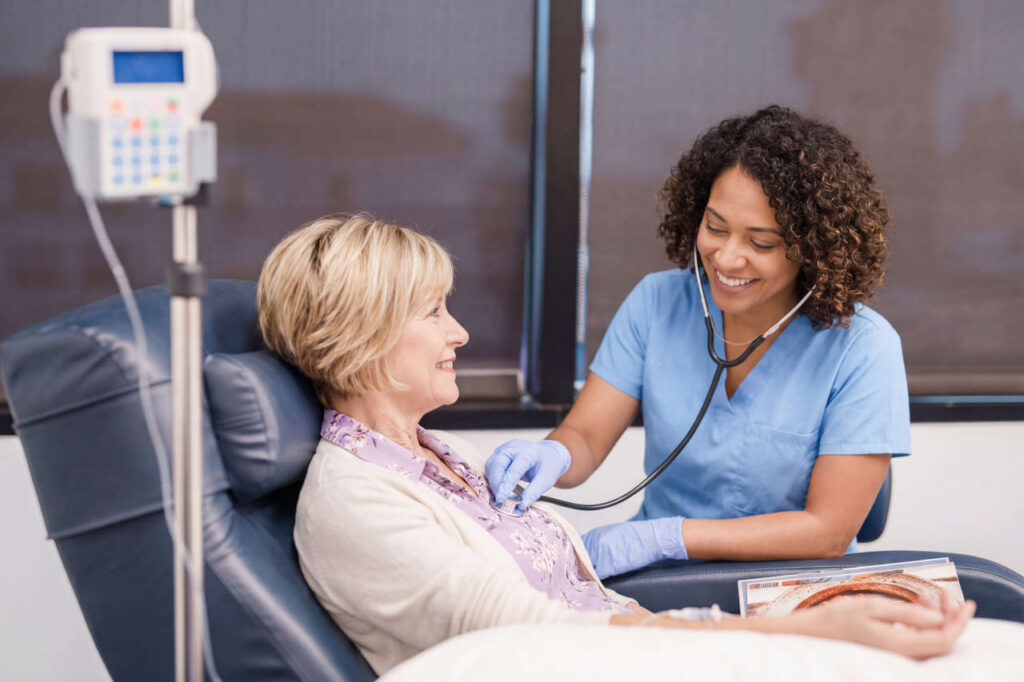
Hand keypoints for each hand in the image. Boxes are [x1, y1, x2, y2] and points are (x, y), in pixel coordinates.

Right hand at [485, 439, 570, 510]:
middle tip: (500, 499)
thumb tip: (521, 505)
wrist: (548, 454)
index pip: (515, 469)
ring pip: (491, 464)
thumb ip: (534, 492)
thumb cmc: (548, 466)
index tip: (501, 499)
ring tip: (501, 494)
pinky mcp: (499, 452)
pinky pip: (491, 465)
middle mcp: (515, 447)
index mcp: (529, 452)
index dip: (506, 485)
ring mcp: (505, 448)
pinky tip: (500, 487)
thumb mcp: (547, 480)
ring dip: (493, 481)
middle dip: (496, 483)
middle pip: (498, 463)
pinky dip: (493, 478)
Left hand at [582, 517, 687, 578]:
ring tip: (582, 586)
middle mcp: (593, 543)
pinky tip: (593, 587)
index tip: (570, 568)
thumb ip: (597, 544)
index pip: (575, 550)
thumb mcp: (612, 535)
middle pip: (576, 560)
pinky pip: (596, 577)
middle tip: (573, 580)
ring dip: (584, 577)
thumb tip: (588, 555)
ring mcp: (600, 554)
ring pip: (585, 570)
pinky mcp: (609, 565)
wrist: (651, 538)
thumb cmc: (636, 537)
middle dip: (576, 570)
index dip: (573, 560)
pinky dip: (594, 583)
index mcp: (593, 535)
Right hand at [789, 589, 974, 659]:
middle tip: (945, 595)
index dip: (959, 621)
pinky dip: (922, 627)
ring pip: (930, 645)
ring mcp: (894, 660)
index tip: (966, 602)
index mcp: (899, 648)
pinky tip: (916, 609)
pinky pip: (917, 645)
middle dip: (949, 619)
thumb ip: (907, 613)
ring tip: (928, 598)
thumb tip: (938, 618)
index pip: (944, 639)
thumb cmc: (835, 619)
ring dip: (936, 621)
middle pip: (941, 644)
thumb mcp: (871, 607)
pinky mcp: (888, 656)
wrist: (809, 636)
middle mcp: (901, 659)